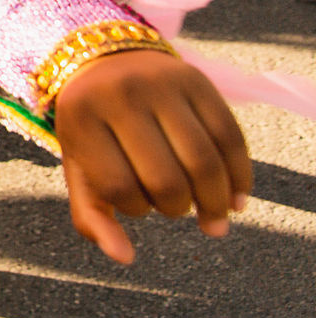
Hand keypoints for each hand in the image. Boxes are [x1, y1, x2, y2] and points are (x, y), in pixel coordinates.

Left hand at [54, 48, 250, 263]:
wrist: (106, 59)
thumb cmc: (92, 126)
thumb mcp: (78, 163)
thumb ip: (92, 215)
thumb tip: (124, 258)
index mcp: (82, 116)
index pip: (118, 187)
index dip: (133, 209)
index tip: (137, 206)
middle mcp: (122, 95)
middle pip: (166, 180)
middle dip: (176, 209)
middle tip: (177, 210)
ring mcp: (162, 84)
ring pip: (204, 163)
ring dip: (214, 202)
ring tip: (213, 218)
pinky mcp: (198, 80)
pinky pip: (231, 139)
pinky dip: (240, 177)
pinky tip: (237, 200)